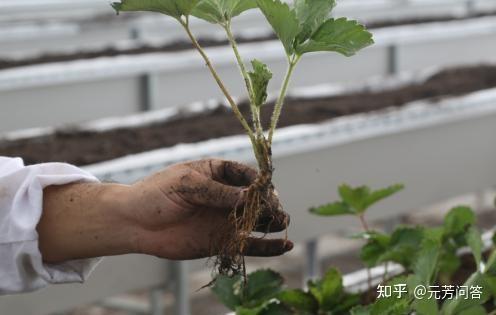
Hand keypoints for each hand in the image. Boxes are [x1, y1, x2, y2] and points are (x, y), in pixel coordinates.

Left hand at [127, 159, 291, 259]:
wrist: (135, 223)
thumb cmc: (157, 194)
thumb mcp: (186, 184)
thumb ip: (217, 192)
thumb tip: (249, 197)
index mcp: (218, 173)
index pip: (247, 175)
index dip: (259, 182)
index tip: (265, 189)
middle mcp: (227, 196)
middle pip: (256, 198)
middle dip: (269, 203)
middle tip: (276, 210)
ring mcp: (226, 219)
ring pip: (257, 221)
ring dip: (273, 222)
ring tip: (283, 223)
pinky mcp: (223, 241)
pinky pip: (249, 244)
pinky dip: (267, 247)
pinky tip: (283, 246)